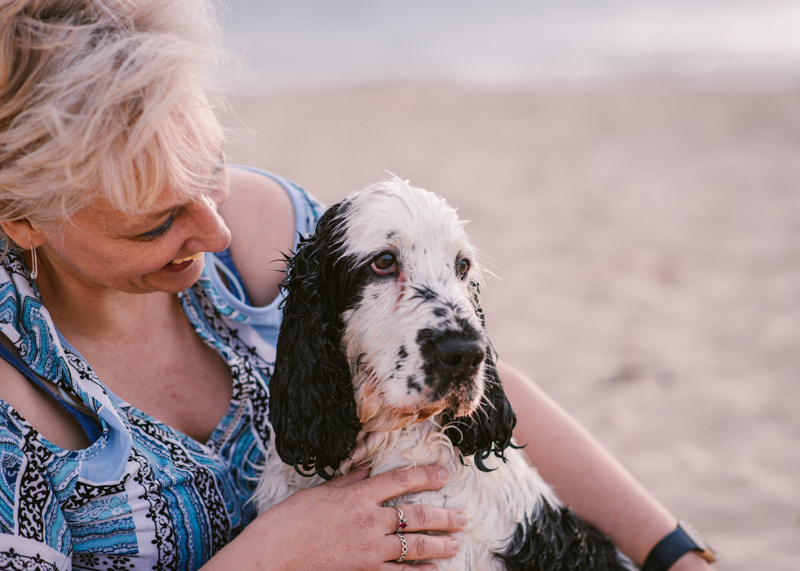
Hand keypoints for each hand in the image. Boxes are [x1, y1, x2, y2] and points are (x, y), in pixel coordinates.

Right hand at [207, 466, 465, 570]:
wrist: (270, 557)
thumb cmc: (287, 522)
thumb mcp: (318, 492)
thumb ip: (348, 481)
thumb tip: (368, 467)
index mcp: (358, 495)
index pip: (400, 480)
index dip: (426, 475)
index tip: (445, 473)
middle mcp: (369, 521)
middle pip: (416, 516)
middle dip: (444, 516)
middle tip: (463, 517)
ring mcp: (369, 551)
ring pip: (415, 547)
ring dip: (440, 545)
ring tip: (456, 544)